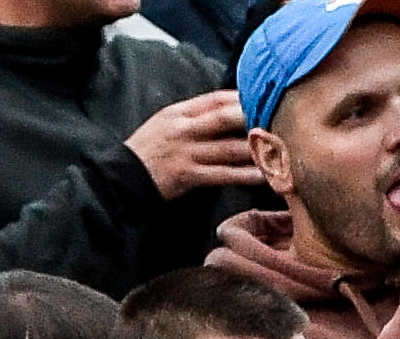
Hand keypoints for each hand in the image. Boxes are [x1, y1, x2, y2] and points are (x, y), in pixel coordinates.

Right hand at [125, 91, 263, 199]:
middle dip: (252, 117)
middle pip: (224, 117)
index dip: (241, 99)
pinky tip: (260, 176)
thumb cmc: (148, 151)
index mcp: (179, 112)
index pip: (215, 99)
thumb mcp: (165, 123)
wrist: (121, 177)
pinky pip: (221, 174)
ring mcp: (186, 153)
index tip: (262, 102)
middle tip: (276, 120)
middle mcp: (184, 129)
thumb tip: (226, 109)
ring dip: (254, 150)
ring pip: (227, 148)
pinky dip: (243, 175)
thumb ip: (193, 116)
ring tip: (277, 151)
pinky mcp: (188, 176)